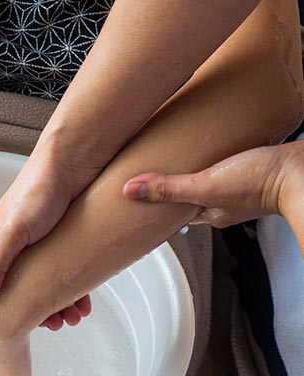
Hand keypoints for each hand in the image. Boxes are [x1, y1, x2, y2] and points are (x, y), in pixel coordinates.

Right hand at [0, 152, 94, 328]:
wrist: (73, 159)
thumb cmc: (39, 189)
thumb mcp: (15, 231)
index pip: (3, 285)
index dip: (20, 307)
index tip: (39, 325)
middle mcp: (17, 243)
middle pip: (28, 284)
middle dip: (46, 306)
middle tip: (64, 323)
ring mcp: (41, 238)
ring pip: (51, 277)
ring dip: (64, 298)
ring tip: (78, 314)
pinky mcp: (64, 233)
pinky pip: (68, 264)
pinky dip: (77, 281)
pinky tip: (88, 295)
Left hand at [122, 142, 303, 226]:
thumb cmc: (263, 183)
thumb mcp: (205, 185)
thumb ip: (169, 188)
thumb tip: (131, 190)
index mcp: (212, 214)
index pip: (178, 212)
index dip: (160, 204)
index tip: (143, 195)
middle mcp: (227, 204)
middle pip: (194, 194)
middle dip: (177, 182)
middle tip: (158, 168)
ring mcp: (244, 186)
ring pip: (213, 178)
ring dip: (199, 168)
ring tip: (182, 152)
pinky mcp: (258, 166)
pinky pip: (232, 163)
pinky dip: (221, 155)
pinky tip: (216, 143)